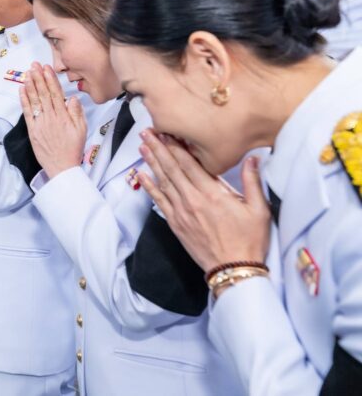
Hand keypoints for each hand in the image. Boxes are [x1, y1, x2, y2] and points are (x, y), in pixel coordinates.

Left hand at [19, 62, 85, 176]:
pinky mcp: (32, 130)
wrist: (62, 167)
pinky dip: (24, 100)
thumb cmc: (72, 149)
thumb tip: (73, 98)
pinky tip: (22, 89)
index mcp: (64, 116)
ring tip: (28, 73)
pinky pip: (27, 112)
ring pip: (35, 100)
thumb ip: (77, 113)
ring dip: (31, 85)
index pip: (56, 93)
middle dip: (39, 77)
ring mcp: (40, 123)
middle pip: (44, 93)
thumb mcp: (82, 130)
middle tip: (34, 65)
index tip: (47, 68)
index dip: (50, 79)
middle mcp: (51, 117)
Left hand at [136, 130, 270, 270]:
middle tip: (146, 131)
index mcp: (212, 194)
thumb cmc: (249, 240)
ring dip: (151, 162)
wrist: (234, 269)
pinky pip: (159, 201)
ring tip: (142, 146)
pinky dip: (149, 186)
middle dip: (158, 148)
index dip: (176, 146)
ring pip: (163, 181)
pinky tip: (141, 174)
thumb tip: (252, 158)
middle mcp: (192, 200)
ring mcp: (181, 212)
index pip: (189, 163)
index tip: (166, 131)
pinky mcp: (175, 223)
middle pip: (171, 168)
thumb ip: (253, 182)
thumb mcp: (259, 210)